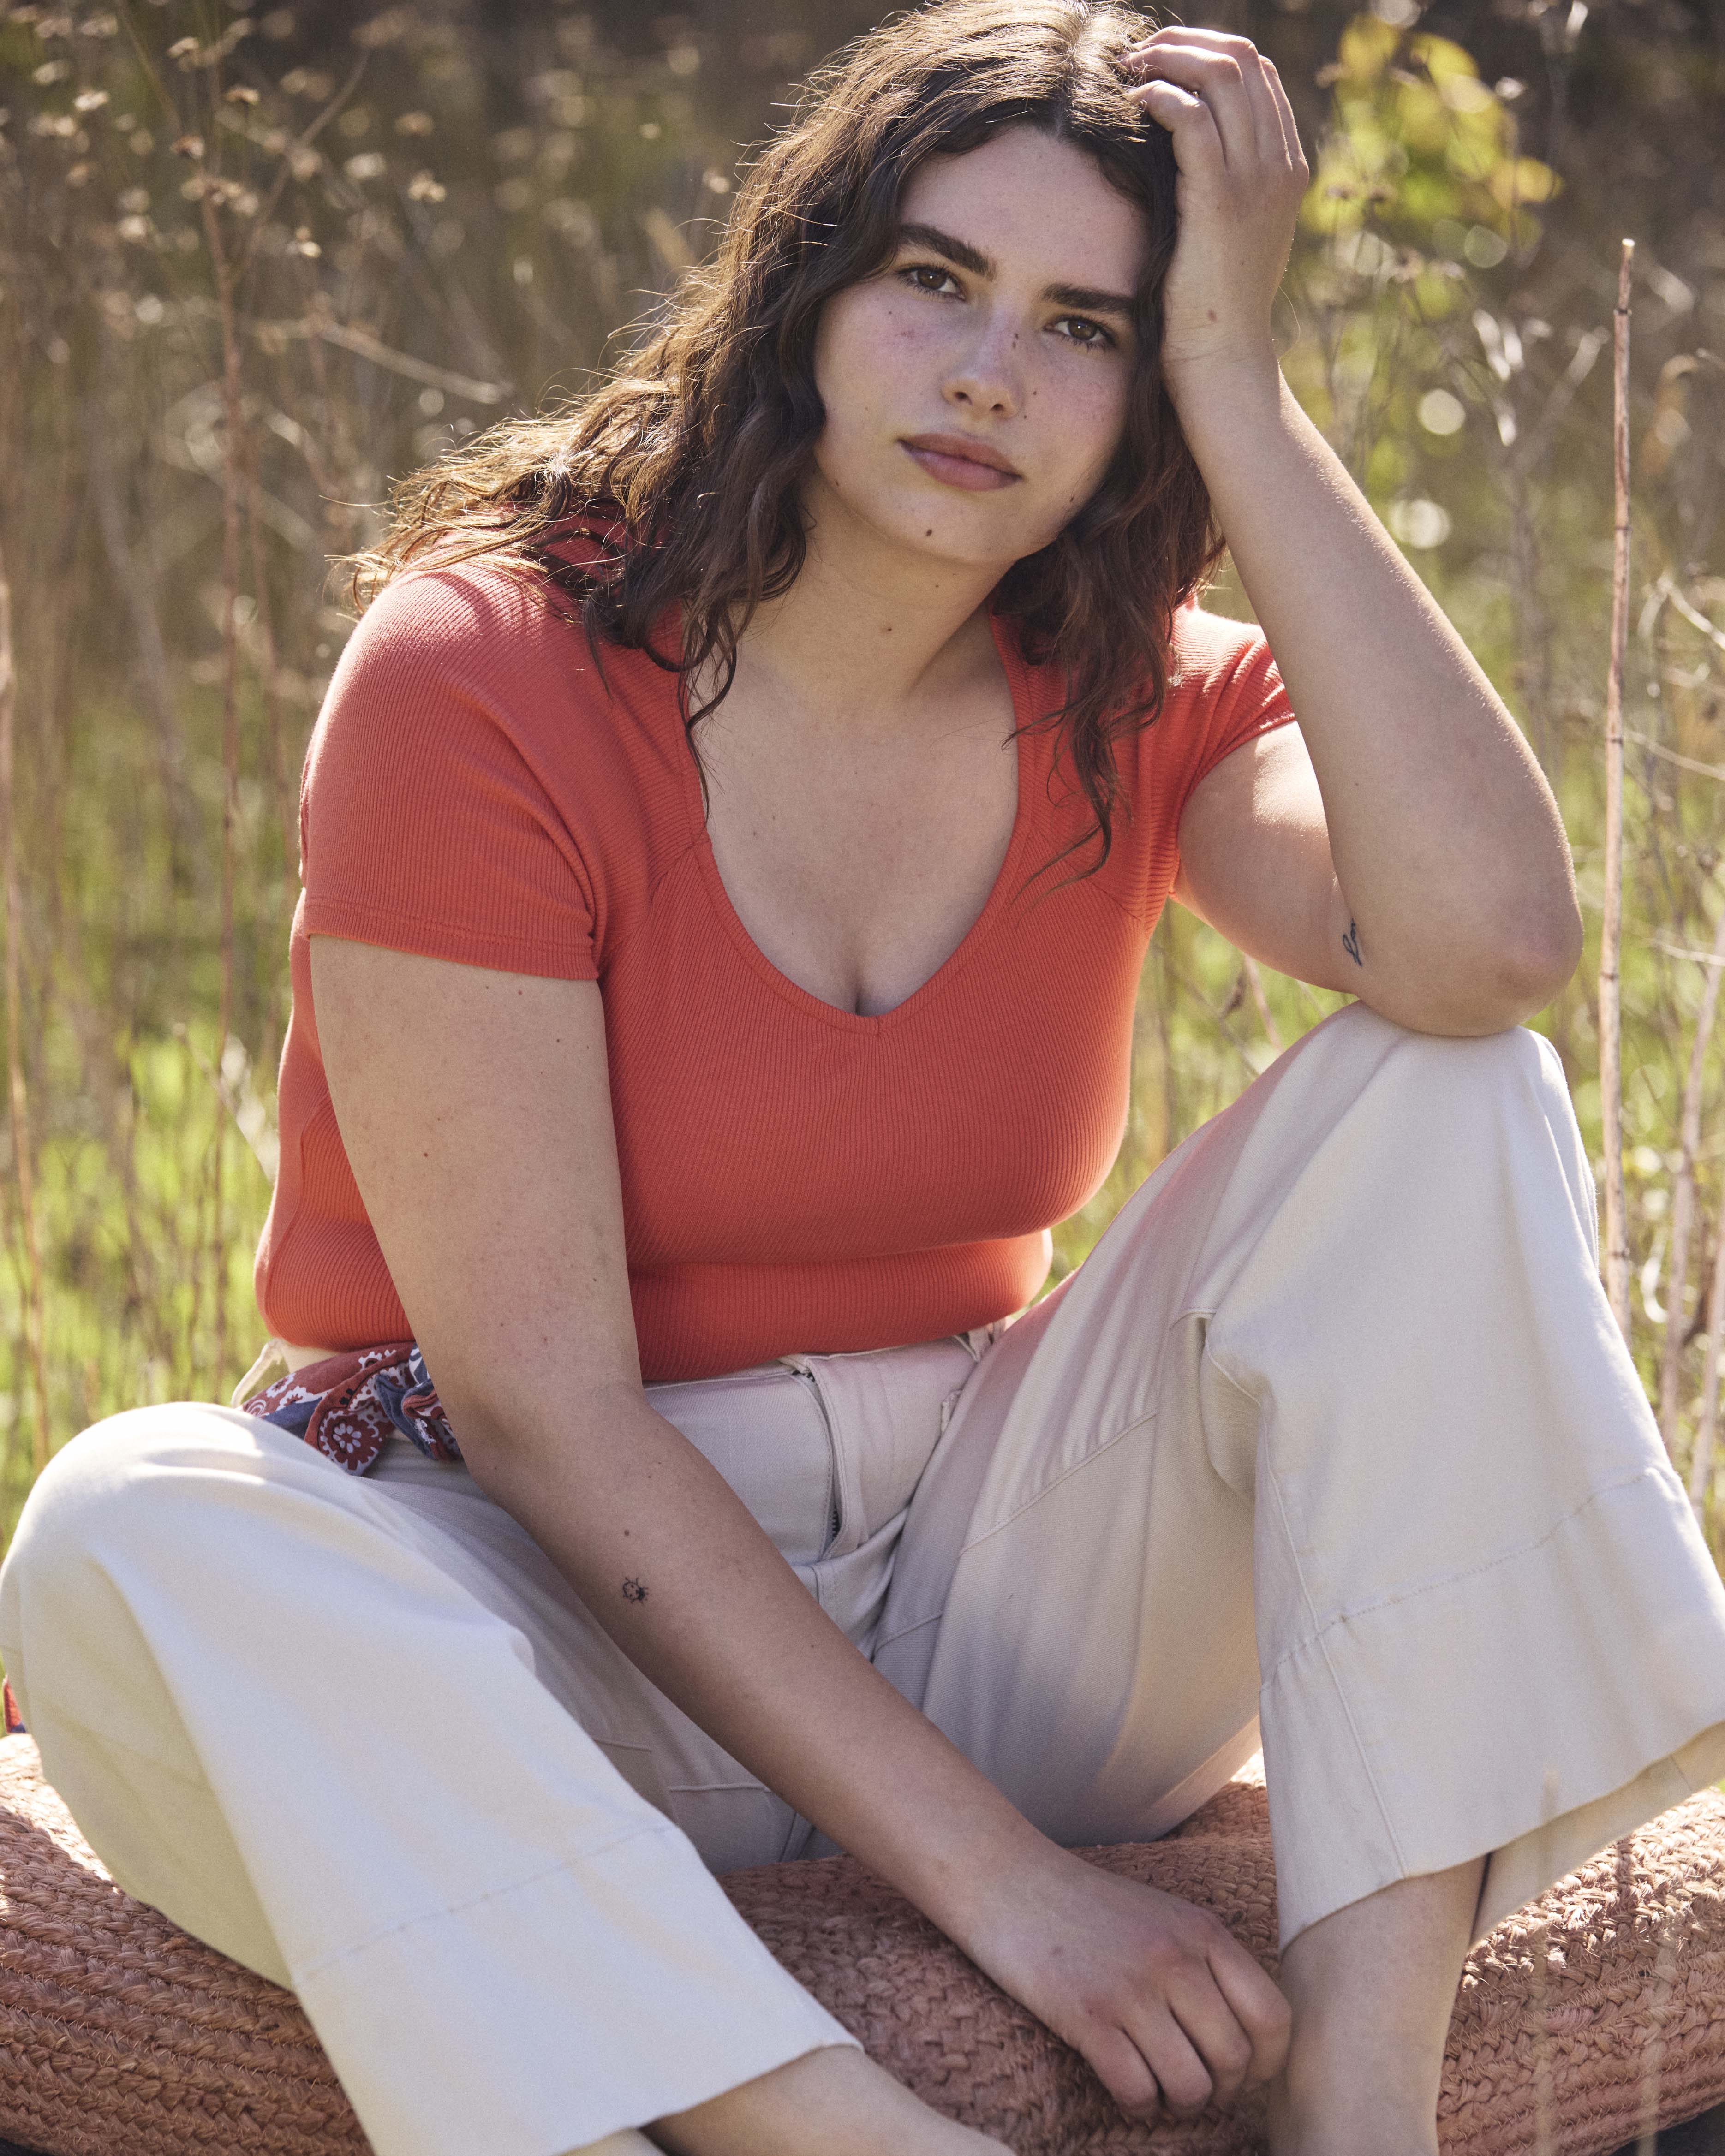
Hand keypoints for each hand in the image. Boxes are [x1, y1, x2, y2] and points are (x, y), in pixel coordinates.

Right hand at [961, 1845, 1290, 2121]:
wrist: (1010, 1880)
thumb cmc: (1089, 1908)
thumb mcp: (1164, 1918)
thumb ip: (1208, 1965)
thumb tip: (1252, 2045)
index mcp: (1202, 1931)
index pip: (1272, 2017)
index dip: (1268, 2063)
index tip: (1244, 2074)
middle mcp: (1174, 1957)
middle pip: (1234, 2061)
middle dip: (1221, 2091)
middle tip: (1193, 2085)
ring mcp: (1131, 1986)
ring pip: (1191, 2087)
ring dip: (1178, 2103)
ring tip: (1158, 2087)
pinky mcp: (1087, 2016)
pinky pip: (1137, 2091)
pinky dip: (1137, 2105)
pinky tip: (1124, 2086)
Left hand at [1121, 27, 1308, 390]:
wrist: (1222, 357)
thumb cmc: (1212, 306)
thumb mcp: (1234, 234)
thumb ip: (1227, 185)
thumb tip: (1186, 148)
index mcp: (1286, 166)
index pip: (1257, 73)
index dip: (1207, 51)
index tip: (1162, 63)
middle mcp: (1277, 163)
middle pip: (1242, 58)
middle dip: (1185, 44)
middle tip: (1139, 57)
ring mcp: (1254, 179)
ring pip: (1220, 74)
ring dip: (1168, 61)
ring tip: (1130, 73)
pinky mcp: (1218, 200)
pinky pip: (1191, 118)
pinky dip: (1160, 98)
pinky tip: (1134, 106)